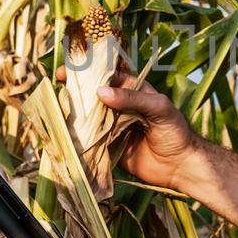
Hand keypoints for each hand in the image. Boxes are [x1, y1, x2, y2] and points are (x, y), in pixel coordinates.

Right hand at [56, 67, 200, 191]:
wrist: (181, 166)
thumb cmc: (176, 131)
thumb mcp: (159, 107)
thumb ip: (132, 98)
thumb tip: (101, 92)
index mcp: (132, 91)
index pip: (106, 77)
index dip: (87, 73)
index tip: (67, 72)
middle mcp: (120, 108)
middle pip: (93, 97)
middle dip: (75, 92)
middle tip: (56, 88)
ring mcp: (113, 128)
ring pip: (90, 118)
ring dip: (74, 115)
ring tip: (55, 109)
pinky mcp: (110, 148)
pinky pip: (91, 141)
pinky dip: (79, 138)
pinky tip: (64, 133)